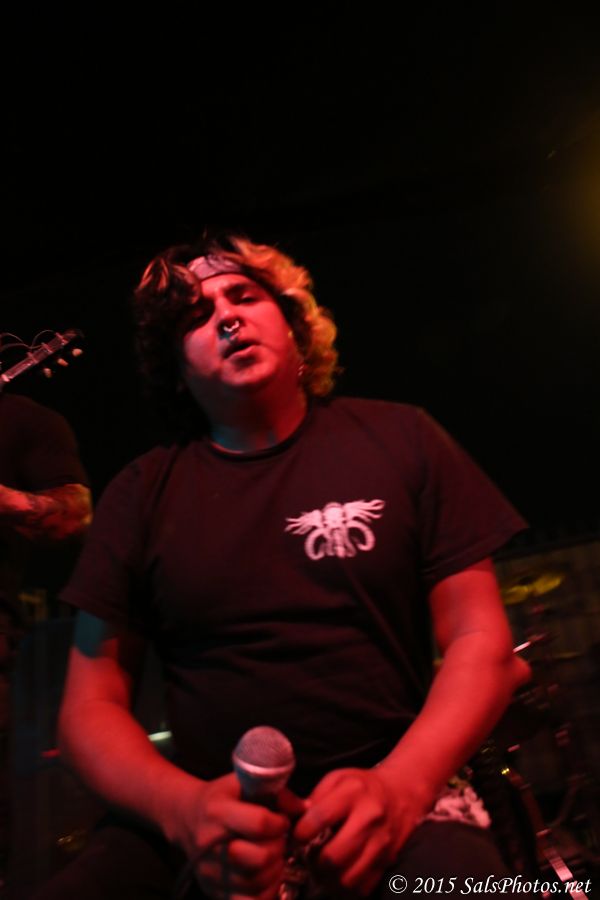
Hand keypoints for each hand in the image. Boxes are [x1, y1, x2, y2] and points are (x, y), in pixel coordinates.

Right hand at [166, 772, 303, 898]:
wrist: (187, 818)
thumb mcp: (243, 783)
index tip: (282, 821)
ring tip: (273, 856)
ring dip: (275, 871)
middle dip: (278, 849)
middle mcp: (210, 845)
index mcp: (218, 811)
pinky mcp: (214, 892)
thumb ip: (275, 792)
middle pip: (259, 859)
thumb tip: (304, 808)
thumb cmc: (222, 797)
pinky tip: (267, 876)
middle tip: (279, 841)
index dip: (279, 823)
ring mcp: (211, 873)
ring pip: (257, 883)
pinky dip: (265, 892)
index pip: (259, 824)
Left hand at [293, 767, 433, 897]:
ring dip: (328, 879)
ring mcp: (381, 844)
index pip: (319, 818)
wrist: (401, 795)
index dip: (300, 832)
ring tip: (322, 867)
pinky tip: (339, 874)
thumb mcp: (337, 779)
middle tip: (309, 856)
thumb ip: (313, 796)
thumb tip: (286, 810)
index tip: (297, 836)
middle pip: (333, 856)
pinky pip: (362, 887)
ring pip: (347, 878)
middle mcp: (369, 818)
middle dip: (313, 862)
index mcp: (353, 792)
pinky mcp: (387, 862)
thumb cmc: (362, 787)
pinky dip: (346, 887)